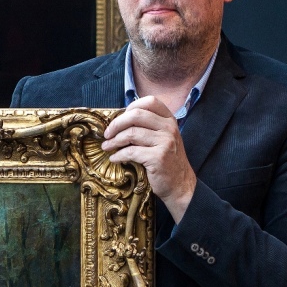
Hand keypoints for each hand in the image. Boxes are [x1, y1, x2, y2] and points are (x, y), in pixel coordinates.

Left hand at [102, 96, 196, 222]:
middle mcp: (169, 128)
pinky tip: (114, 158)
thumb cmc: (167, 161)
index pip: (149, 102)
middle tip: (107, 134)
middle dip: (116, 124)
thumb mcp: (163, 138)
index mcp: (169, 120)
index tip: (119, 119)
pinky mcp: (158, 157)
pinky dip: (118, 155)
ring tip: (107, 147)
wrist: (180, 185)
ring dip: (114, 141)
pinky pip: (131, 152)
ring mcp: (165, 142)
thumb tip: (120, 120)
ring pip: (131, 134)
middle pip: (136, 115)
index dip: (131, 107)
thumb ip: (148, 126)